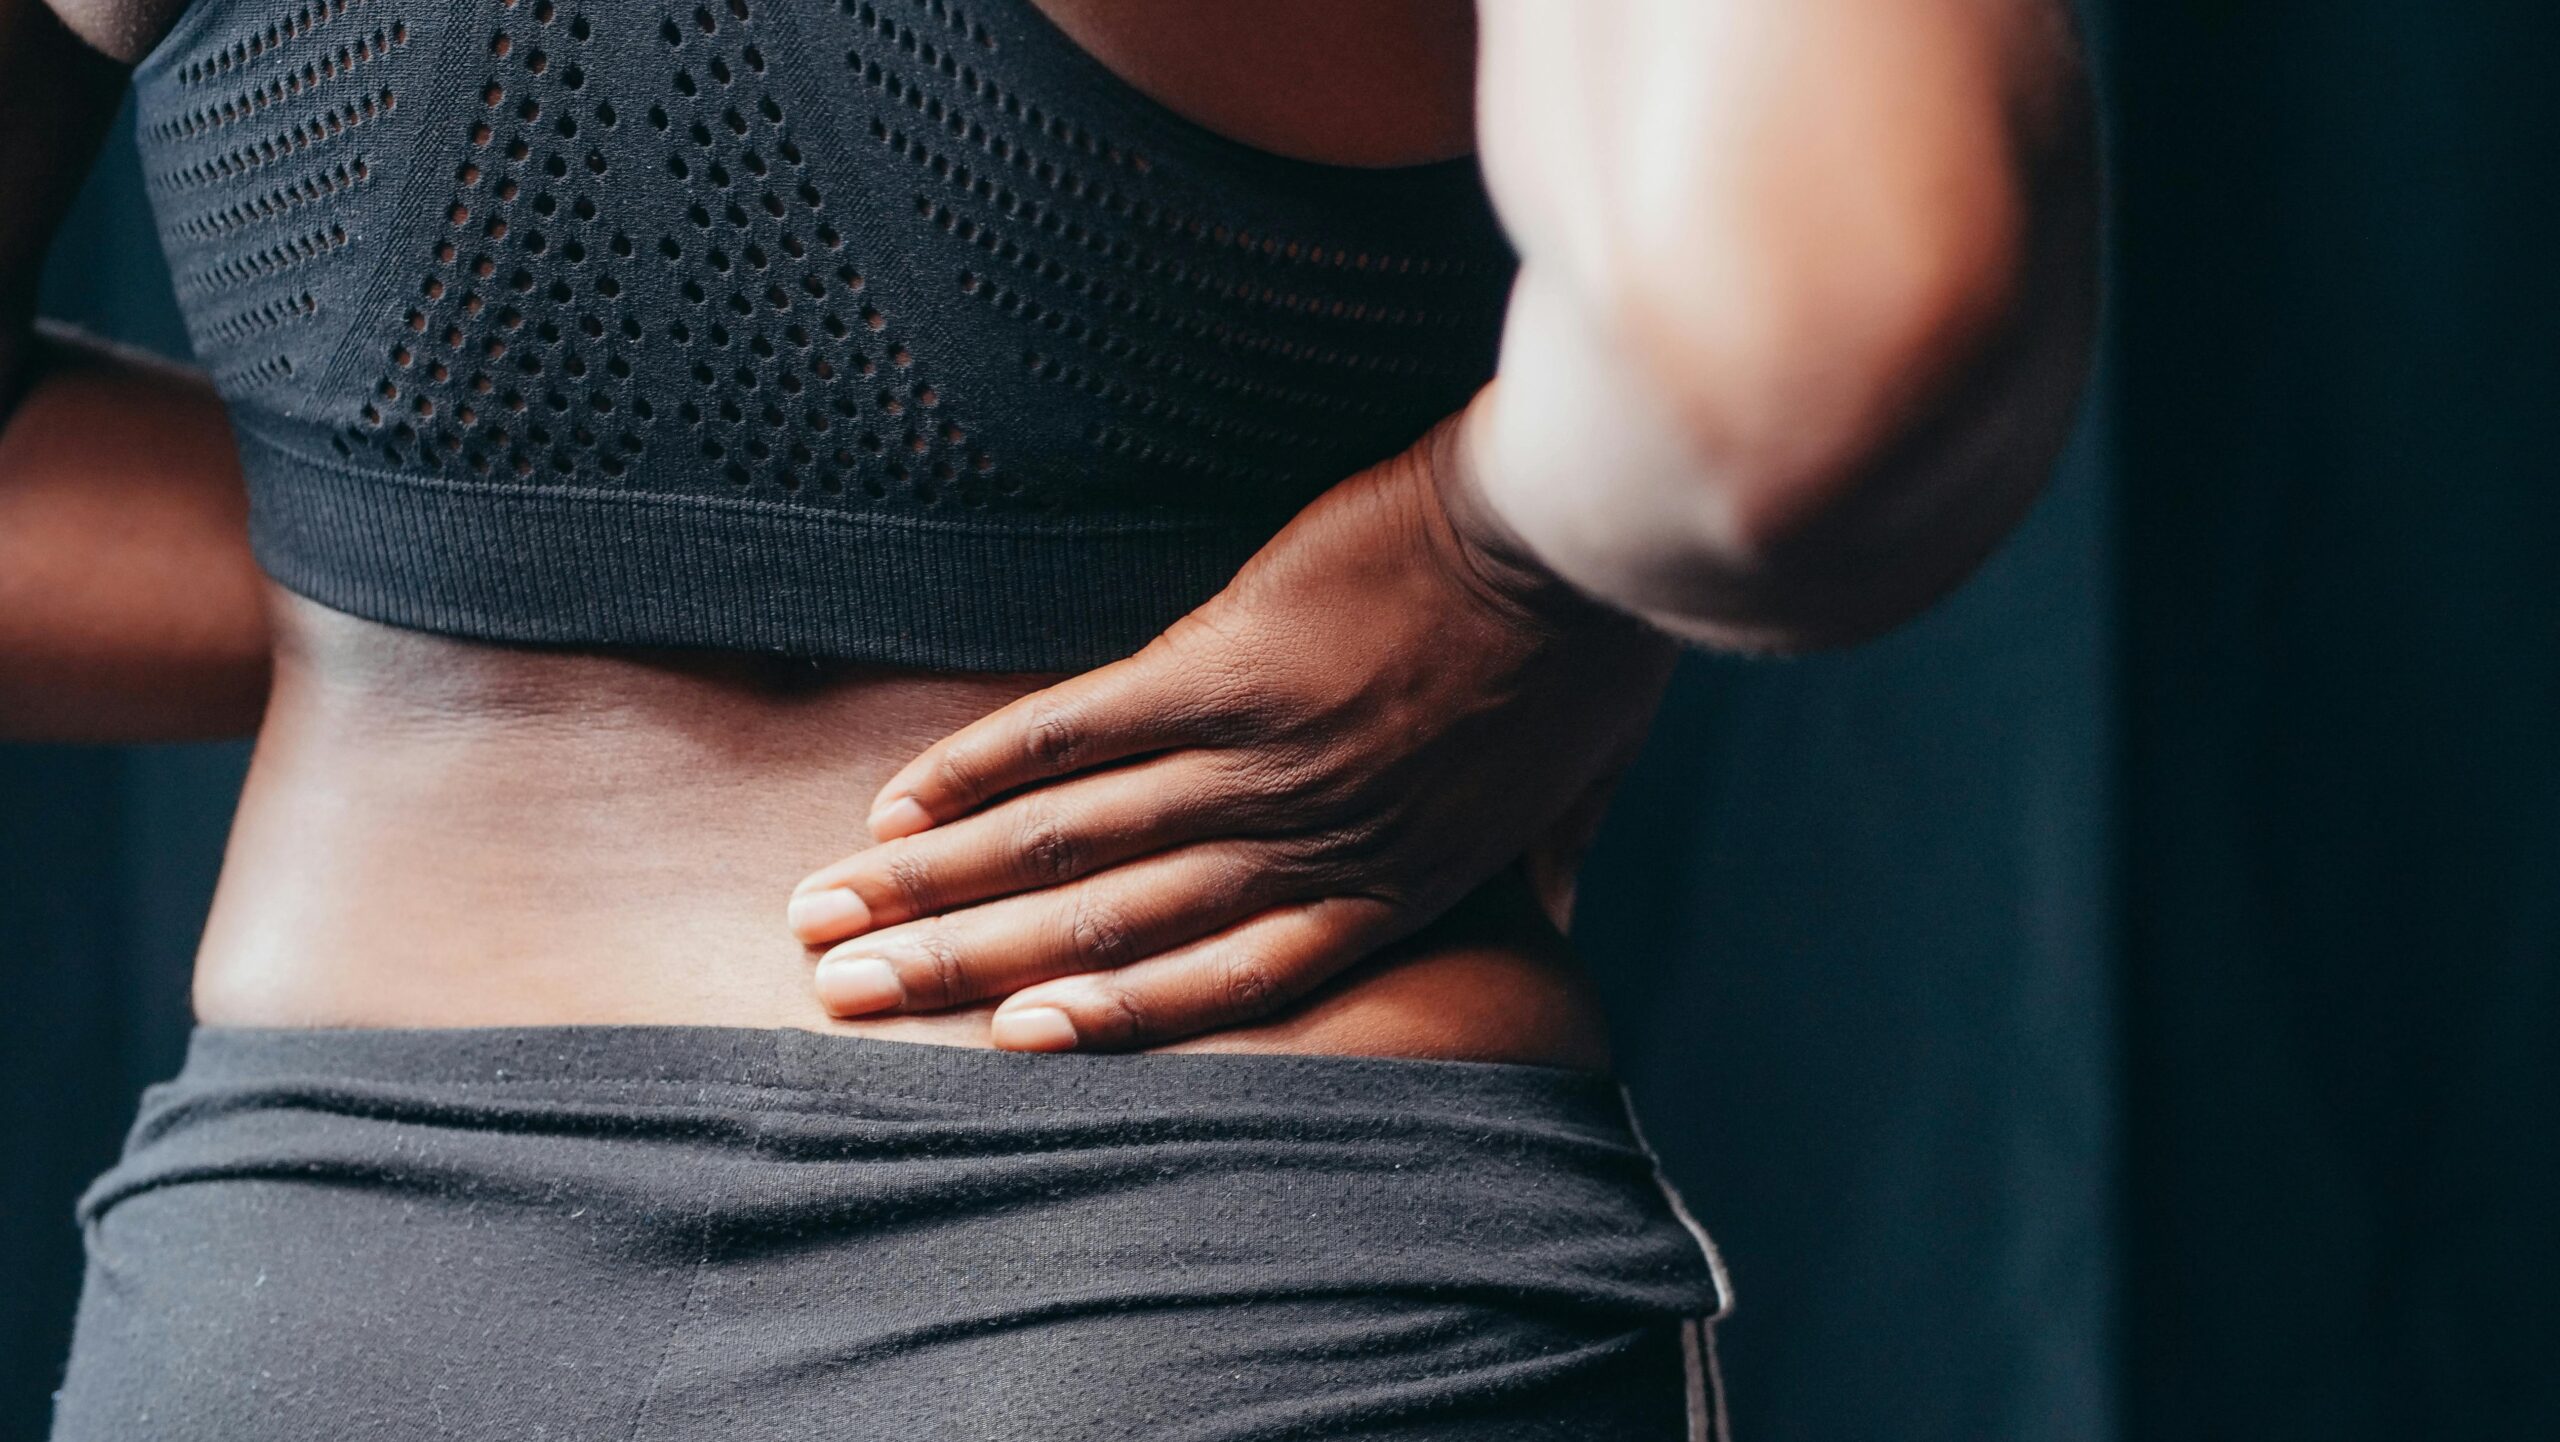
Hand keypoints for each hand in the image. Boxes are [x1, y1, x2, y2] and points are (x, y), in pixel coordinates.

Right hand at [785, 404, 1676, 1050]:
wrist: (1584, 534)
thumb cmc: (1595, 648)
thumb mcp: (1587, 782)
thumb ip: (1548, 860)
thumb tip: (1560, 912)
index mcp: (1389, 882)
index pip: (1224, 980)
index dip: (1105, 1017)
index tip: (1006, 1039)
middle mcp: (1304, 846)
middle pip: (1107, 928)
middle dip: (964, 968)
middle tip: (845, 995)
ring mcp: (1258, 761)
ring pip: (1069, 844)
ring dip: (937, 885)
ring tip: (834, 914)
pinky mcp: (1226, 666)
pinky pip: (1078, 733)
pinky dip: (983, 768)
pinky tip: (904, 799)